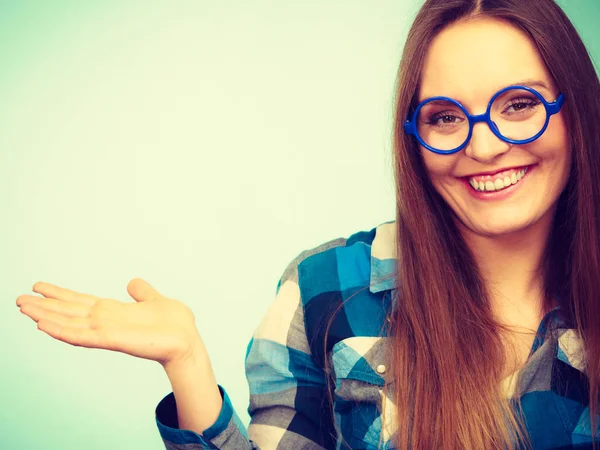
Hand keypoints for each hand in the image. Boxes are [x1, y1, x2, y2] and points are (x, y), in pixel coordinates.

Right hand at [16, 278, 202, 366]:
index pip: (80, 301)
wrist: (186, 340)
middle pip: (67, 312)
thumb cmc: (173, 324)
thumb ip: (142, 292)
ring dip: (45, 316)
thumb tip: (132, 282)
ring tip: (23, 308)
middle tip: (18, 299)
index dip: (59, 295)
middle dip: (44, 306)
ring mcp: (106, 331)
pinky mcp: (111, 340)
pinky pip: (81, 336)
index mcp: (113, 312)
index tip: (39, 286)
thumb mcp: (155, 299)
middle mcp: (105, 321)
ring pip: (68, 323)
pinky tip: (43, 324)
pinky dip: (61, 331)